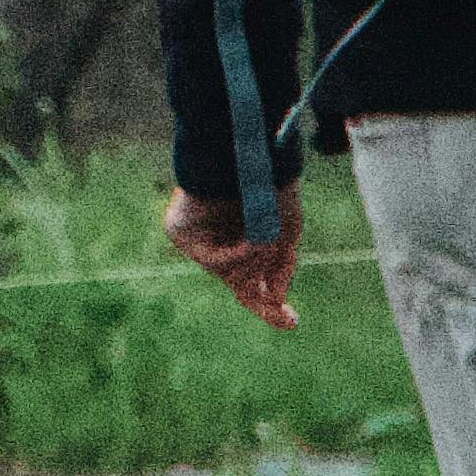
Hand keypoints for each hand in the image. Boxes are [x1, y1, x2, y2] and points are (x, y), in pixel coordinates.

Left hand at [164, 181, 301, 330]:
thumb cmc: (267, 186)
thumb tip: (275, 297)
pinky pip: (211, 260)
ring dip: (255, 263)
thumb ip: (283, 266)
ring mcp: (201, 237)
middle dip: (265, 306)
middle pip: (242, 285)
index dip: (272, 304)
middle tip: (291, 318)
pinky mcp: (181, 232)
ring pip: (231, 273)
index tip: (294, 320)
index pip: (256, 278)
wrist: (242, 154)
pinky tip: (247, 244)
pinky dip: (232, 257)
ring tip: (266, 241)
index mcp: (245, 236)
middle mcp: (222, 239)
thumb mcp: (287, 229)